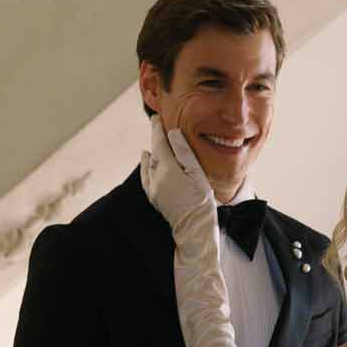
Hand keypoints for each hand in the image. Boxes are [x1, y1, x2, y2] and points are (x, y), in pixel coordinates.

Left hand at [140, 115, 215, 236]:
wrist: (194, 230)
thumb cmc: (201, 201)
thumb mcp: (197, 173)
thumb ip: (184, 152)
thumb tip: (172, 133)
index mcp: (167, 169)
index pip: (159, 142)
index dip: (157, 128)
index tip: (156, 116)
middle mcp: (155, 177)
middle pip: (154, 151)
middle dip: (157, 138)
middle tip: (159, 124)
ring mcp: (153, 188)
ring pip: (149, 163)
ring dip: (153, 151)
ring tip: (158, 140)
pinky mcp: (153, 197)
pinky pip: (145, 176)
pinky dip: (145, 164)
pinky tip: (146, 158)